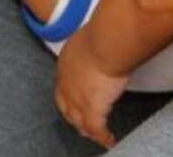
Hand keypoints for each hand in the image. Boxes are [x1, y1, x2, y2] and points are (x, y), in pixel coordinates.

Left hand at [54, 30, 127, 148]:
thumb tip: (107, 32)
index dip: (68, 95)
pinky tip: (109, 140)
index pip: (63, 84)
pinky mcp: (93, 109)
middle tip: (79, 123)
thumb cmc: (103, 31)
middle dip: (72, 116)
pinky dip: (103, 136)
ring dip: (86, 129)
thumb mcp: (92, 33)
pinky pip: (96, 129)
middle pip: (66, 106)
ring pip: (79, 121)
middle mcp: (66, 83)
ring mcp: (78, 98)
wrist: (106, 41)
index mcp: (65, 63)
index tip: (74, 99)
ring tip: (93, 135)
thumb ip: (95, 40)